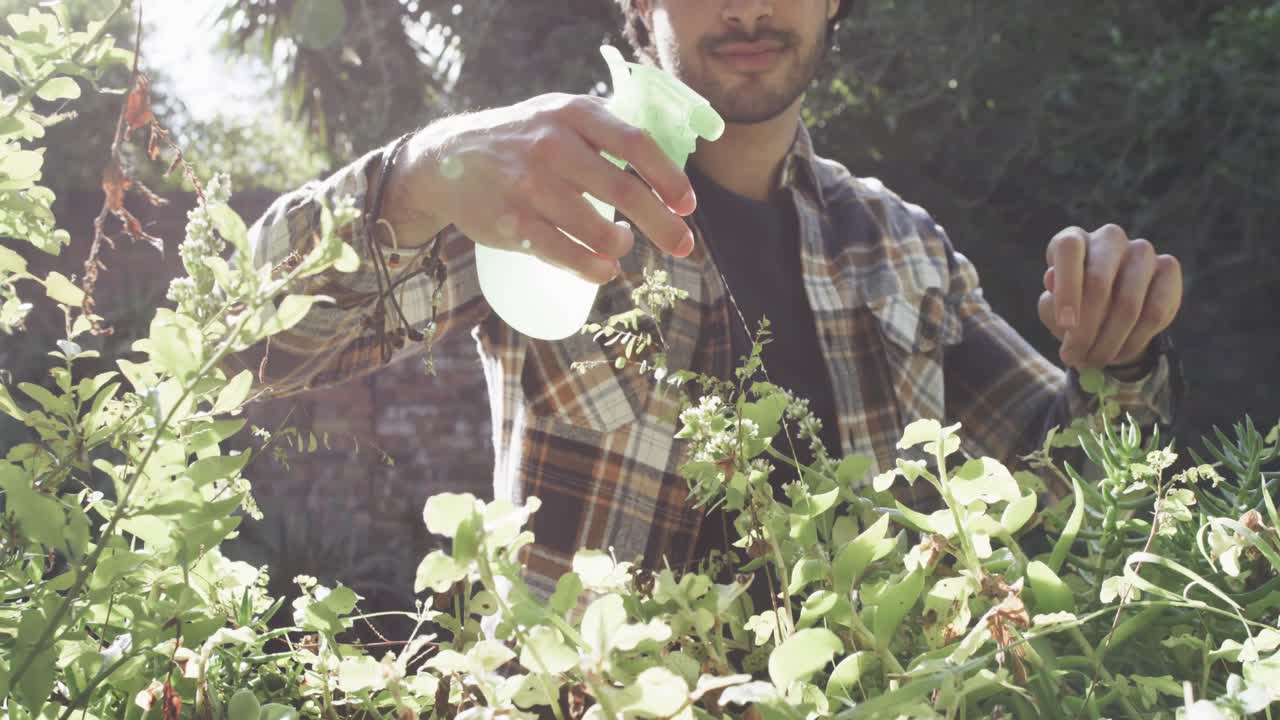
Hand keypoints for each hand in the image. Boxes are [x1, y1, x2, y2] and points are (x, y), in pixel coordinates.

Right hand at [384, 93, 697, 283]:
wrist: (446, 160)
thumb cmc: (520, 139)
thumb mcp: (558, 113)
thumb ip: (605, 131)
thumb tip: (665, 167)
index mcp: (572, 114)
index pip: (636, 144)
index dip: (669, 178)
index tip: (688, 205)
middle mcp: (552, 146)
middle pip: (624, 191)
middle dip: (662, 224)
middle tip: (684, 245)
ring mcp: (529, 187)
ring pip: (598, 230)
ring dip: (621, 246)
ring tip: (621, 244)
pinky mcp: (512, 224)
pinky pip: (566, 256)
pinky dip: (594, 269)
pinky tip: (604, 269)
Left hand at [1039, 224, 1181, 369]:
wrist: (1109, 316)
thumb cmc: (1073, 309)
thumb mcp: (1053, 310)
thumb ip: (1051, 302)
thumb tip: (1051, 280)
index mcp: (1074, 239)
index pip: (1069, 249)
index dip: (1067, 287)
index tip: (1065, 326)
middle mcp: (1108, 239)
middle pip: (1098, 279)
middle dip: (1085, 328)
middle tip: (1075, 358)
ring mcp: (1141, 251)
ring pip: (1129, 302)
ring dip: (1109, 341)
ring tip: (1094, 361)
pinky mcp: (1168, 269)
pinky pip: (1156, 311)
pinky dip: (1135, 340)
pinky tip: (1120, 353)